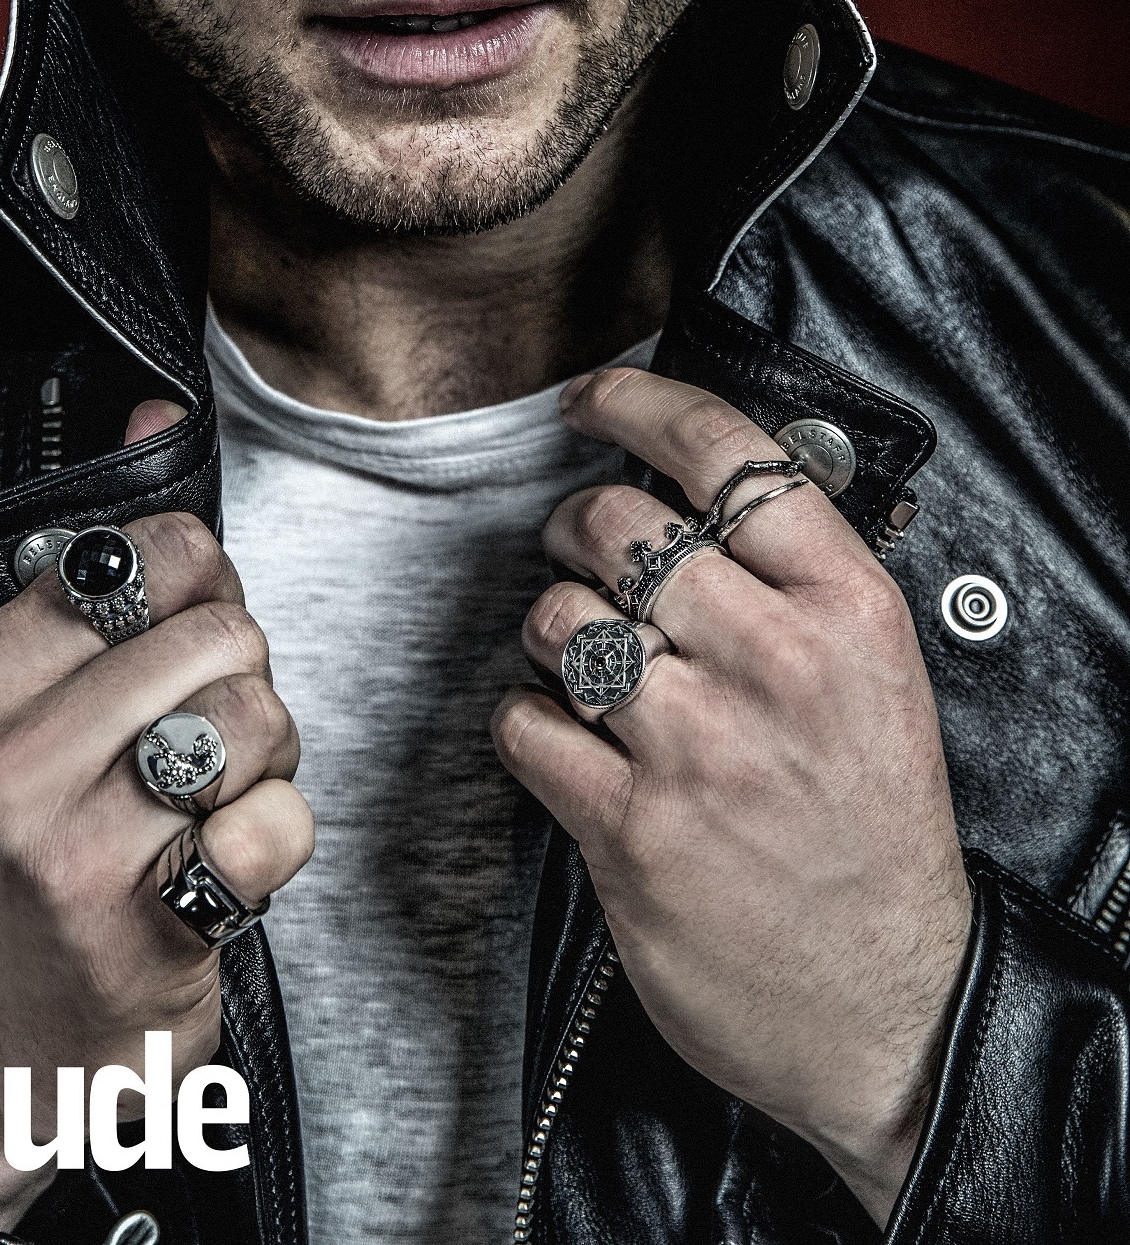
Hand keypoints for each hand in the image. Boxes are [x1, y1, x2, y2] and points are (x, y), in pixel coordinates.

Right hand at [0, 400, 312, 1228]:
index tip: (176, 643)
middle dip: (245, 679)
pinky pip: (280, 826)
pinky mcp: (144, 927)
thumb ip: (99, 561)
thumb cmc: (26, 859)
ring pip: (257, 720)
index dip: (200, 590)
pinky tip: (227, 869)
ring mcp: (74, 847)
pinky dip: (280, 842)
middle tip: (207, 736)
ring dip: (268, 760)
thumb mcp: (22, 705)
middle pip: (221, 634)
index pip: (146, 556)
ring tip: (212, 800)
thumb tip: (156, 404)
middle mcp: (14, 758)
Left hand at [492, 367, 970, 1225]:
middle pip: (617, 525)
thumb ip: (797, 580)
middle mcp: (773, 663)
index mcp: (846, 611)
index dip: (637, 406)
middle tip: (584, 554)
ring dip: (550, 628)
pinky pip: (524, 724)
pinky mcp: (632, 828)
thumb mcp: (879, 679)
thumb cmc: (874, 834)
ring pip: (558, 616)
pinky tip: (564, 740)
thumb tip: (690, 485)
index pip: (726, 454)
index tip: (593, 404)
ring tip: (582, 659)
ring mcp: (698, 745)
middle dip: (578, 528)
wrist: (888, 1008)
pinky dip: (526, 723)